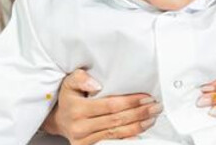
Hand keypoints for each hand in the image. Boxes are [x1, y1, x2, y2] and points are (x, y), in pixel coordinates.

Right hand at [41, 69, 160, 144]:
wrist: (59, 119)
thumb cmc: (69, 98)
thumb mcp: (69, 82)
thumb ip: (80, 78)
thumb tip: (95, 84)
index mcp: (77, 109)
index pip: (110, 105)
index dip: (130, 102)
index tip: (146, 98)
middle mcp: (80, 127)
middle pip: (116, 121)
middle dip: (139, 114)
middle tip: (156, 107)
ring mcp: (83, 140)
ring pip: (116, 134)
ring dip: (138, 126)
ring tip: (152, 118)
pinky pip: (111, 143)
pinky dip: (128, 139)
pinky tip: (140, 133)